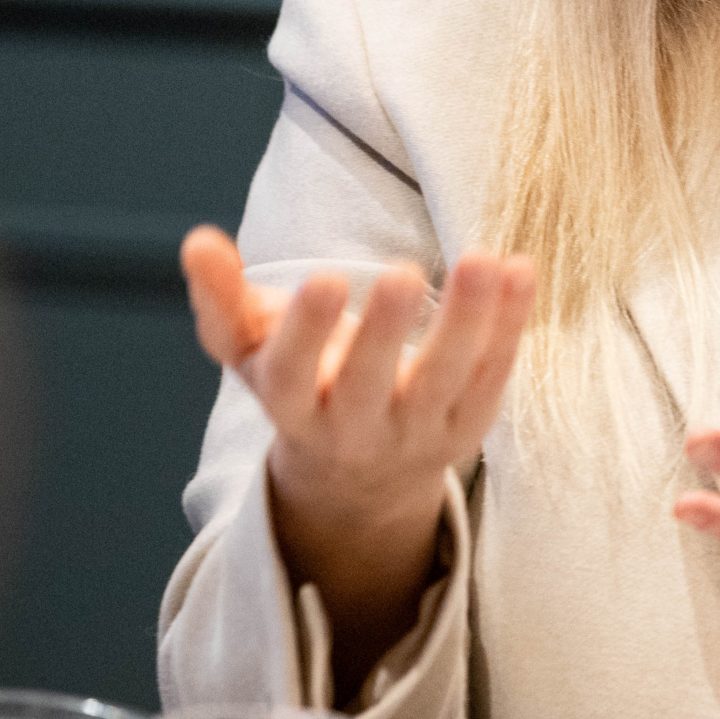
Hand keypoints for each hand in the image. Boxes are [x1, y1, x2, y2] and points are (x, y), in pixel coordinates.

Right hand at [182, 226, 531, 698]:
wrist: (360, 477)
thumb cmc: (302, 386)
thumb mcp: (252, 351)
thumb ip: (222, 298)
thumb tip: (197, 241)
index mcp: (292, 408)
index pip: (291, 377)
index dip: (305, 332)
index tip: (324, 277)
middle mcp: (353, 428)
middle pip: (368, 386)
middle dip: (384, 331)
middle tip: (404, 272)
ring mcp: (417, 432)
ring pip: (444, 382)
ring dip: (468, 321)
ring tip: (483, 261)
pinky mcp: (469, 426)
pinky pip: (493, 375)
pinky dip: (510, 324)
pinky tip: (522, 268)